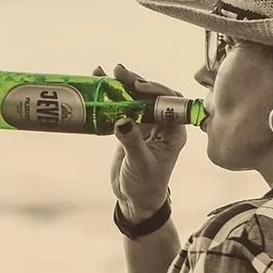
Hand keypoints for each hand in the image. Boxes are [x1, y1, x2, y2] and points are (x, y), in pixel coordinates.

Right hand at [93, 63, 187, 222]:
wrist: (135, 200)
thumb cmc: (145, 186)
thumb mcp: (140, 164)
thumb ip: (133, 142)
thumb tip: (122, 121)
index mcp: (173, 132)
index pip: (170, 103)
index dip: (156, 91)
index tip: (139, 86)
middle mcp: (163, 125)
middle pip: (152, 96)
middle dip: (136, 82)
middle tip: (119, 73)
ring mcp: (146, 126)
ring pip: (136, 99)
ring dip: (123, 86)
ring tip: (106, 73)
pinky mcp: (131, 129)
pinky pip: (123, 108)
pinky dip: (112, 98)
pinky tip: (99, 85)